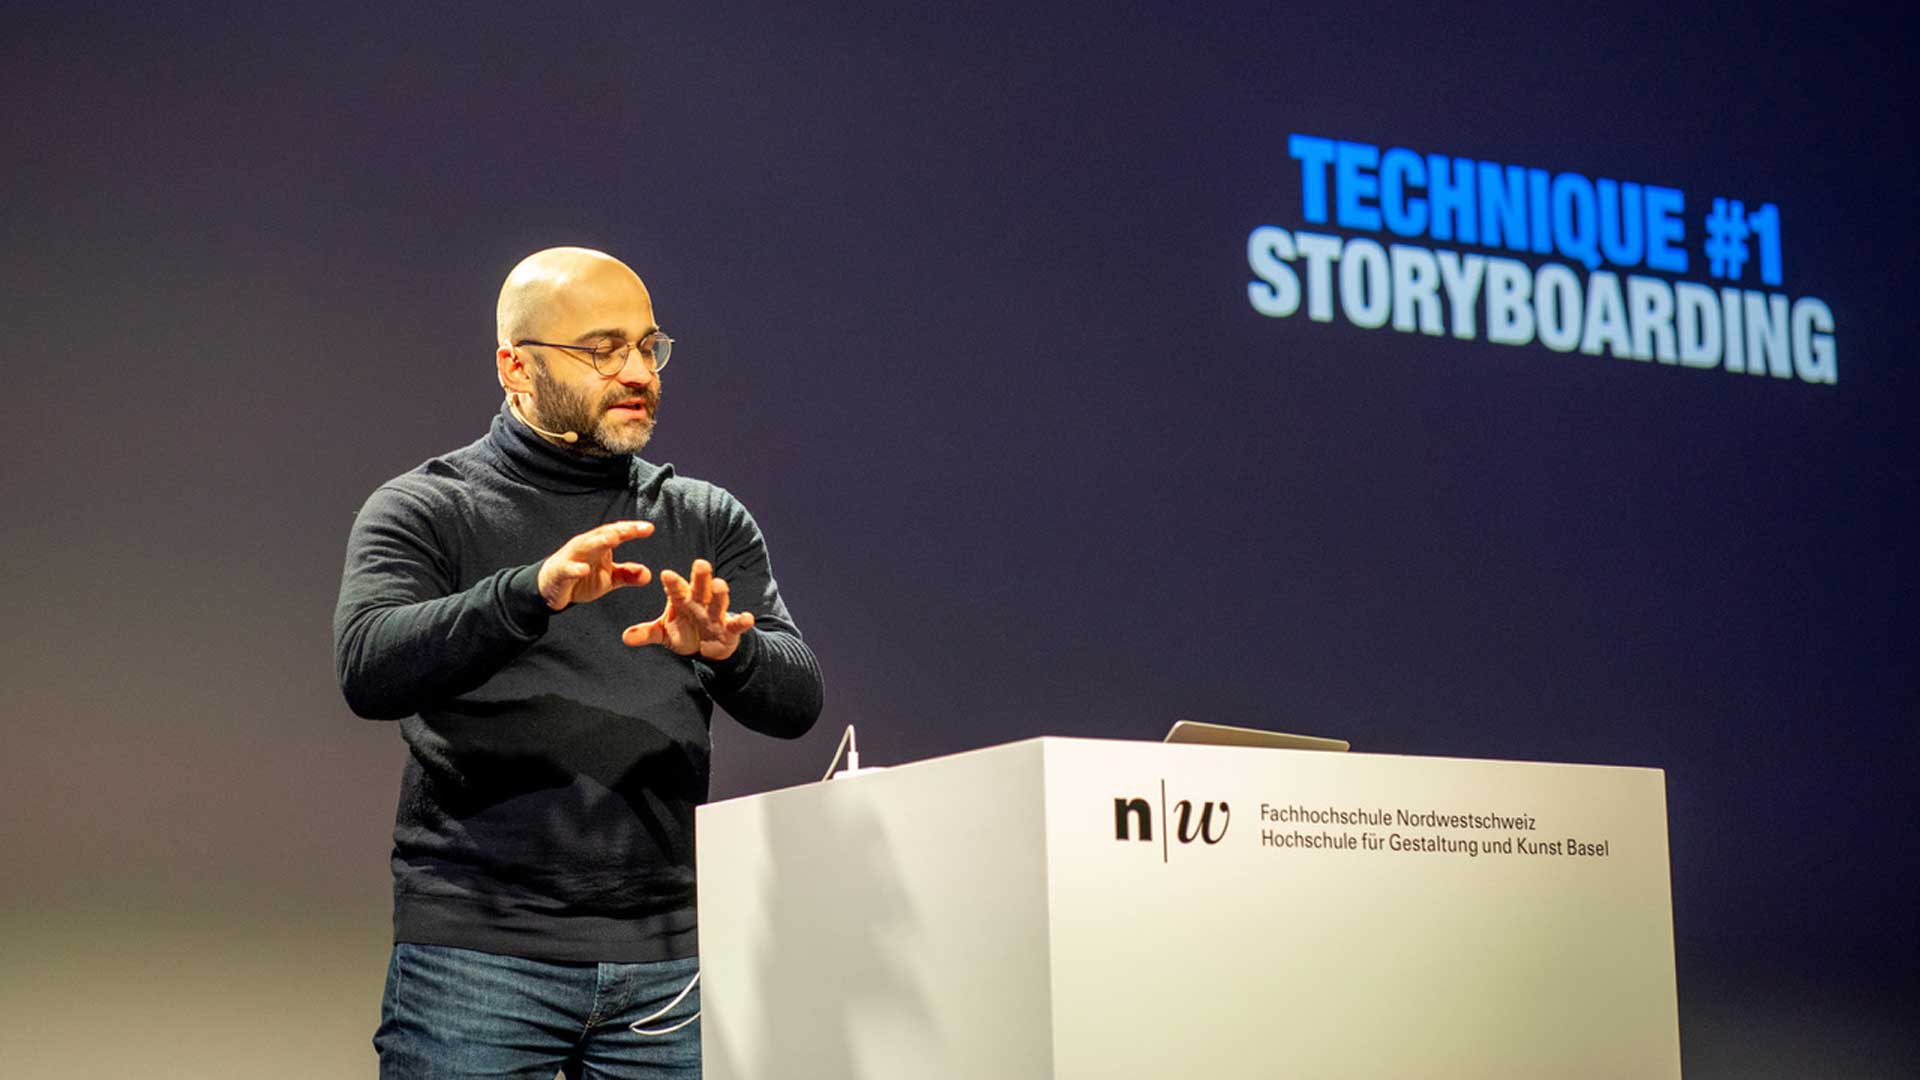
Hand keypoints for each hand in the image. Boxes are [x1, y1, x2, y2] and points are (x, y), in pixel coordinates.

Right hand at [538, 520, 653, 610]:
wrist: (550, 586)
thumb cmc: (581, 576)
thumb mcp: (608, 578)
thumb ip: (627, 575)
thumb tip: (648, 574)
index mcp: (599, 544)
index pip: (617, 533)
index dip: (632, 530)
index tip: (649, 528)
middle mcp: (586, 546)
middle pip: (603, 535)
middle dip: (618, 531)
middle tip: (633, 529)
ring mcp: (571, 557)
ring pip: (585, 546)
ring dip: (598, 542)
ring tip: (612, 540)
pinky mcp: (560, 572)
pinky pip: (567, 569)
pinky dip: (575, 569)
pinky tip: (584, 570)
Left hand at [622, 558, 755, 659]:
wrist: (708, 647)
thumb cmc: (685, 632)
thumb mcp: (664, 634)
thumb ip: (647, 633)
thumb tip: (625, 637)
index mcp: (683, 600)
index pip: (677, 589)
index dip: (672, 582)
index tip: (665, 573)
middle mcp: (701, 603)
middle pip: (701, 588)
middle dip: (701, 577)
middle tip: (700, 563)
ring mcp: (717, 614)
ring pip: (719, 602)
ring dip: (720, 594)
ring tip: (720, 584)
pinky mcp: (730, 628)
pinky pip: (737, 624)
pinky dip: (743, 621)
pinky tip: (748, 618)